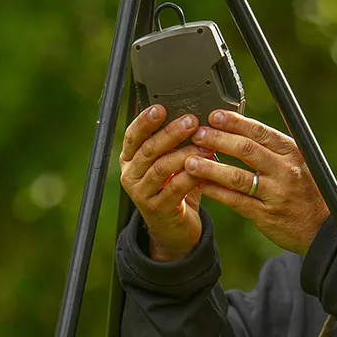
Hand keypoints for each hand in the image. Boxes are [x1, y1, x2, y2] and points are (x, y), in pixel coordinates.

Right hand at [119, 105, 212, 261]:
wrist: (174, 229)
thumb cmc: (173, 189)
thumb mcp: (168, 163)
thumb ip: (172, 142)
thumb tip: (187, 111)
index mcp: (130, 159)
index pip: (133, 136)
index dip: (145, 121)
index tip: (161, 107)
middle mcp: (131, 175)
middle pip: (149, 149)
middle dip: (171, 133)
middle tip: (191, 121)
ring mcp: (142, 193)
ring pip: (162, 168)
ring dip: (185, 154)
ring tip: (205, 146)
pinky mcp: (158, 208)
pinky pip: (175, 188)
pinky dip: (191, 176)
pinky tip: (205, 169)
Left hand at [184, 111, 329, 255]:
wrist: (320, 228)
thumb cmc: (303, 191)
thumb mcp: (296, 162)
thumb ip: (271, 147)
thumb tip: (238, 125)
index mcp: (292, 152)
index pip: (259, 131)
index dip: (234, 122)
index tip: (214, 115)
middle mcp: (285, 171)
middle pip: (246, 150)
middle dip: (218, 140)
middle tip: (197, 134)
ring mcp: (275, 194)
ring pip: (237, 177)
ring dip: (211, 167)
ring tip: (189, 161)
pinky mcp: (265, 215)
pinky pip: (235, 201)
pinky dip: (216, 192)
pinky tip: (201, 185)